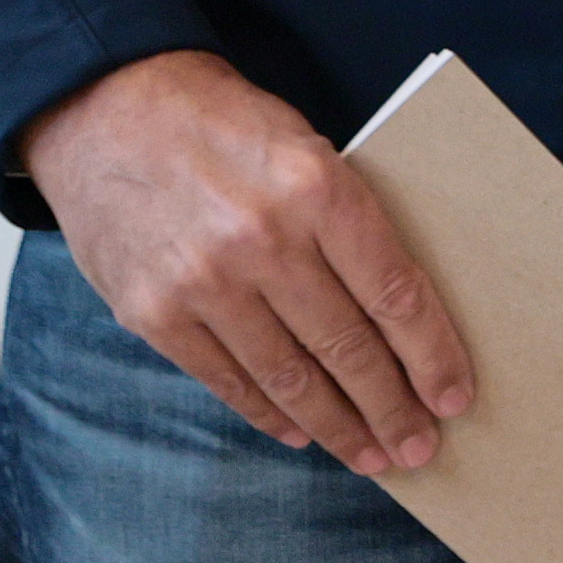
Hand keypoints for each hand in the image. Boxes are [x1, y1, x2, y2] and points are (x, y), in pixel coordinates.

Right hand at [18, 48, 475, 468]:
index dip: (430, 355)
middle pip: (346, 346)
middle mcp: (261, 240)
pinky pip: (226, 378)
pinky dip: (269, 411)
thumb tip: (402, 310)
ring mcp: (201, 282)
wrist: (107, 107)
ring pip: (288, 376)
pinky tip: (302, 432)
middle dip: (391, 407)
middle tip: (422, 449)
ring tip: (373, 455)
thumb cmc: (226, 125)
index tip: (455, 396)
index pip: (393, 293)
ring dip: (337, 425)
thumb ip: (348, 220)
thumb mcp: (307, 147)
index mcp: (317, 188)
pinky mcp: (151, 311)